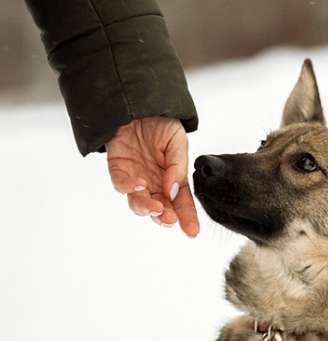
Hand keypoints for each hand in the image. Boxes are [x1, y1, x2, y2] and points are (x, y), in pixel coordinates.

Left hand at [106, 117, 198, 236]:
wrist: (137, 102)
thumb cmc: (160, 123)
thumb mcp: (177, 141)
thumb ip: (177, 166)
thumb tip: (173, 191)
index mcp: (173, 178)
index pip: (182, 202)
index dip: (188, 218)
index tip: (192, 232)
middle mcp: (154, 183)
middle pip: (161, 208)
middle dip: (165, 217)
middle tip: (170, 220)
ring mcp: (135, 178)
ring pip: (138, 202)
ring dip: (146, 208)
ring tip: (155, 207)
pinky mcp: (117, 169)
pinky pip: (120, 184)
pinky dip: (129, 188)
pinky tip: (139, 184)